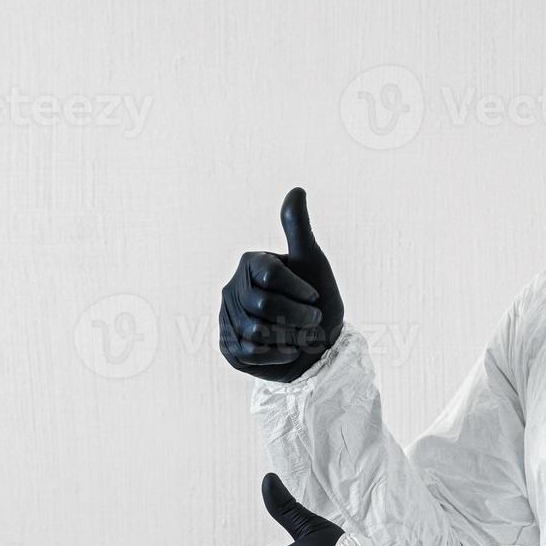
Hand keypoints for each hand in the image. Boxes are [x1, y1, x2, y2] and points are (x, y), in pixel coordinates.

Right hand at [219, 188, 344, 382]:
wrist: (318, 345)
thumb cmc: (317, 300)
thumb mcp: (312, 261)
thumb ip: (298, 228)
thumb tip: (296, 190)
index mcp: (250, 263)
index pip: (271, 276)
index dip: (299, 290)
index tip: (314, 296)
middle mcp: (232, 289)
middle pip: (265, 306)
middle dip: (298, 317)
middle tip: (313, 321)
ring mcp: (227, 318)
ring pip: (257, 332)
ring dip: (289, 338)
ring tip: (299, 336)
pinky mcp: (228, 346)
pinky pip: (250, 353)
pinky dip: (277, 355)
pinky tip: (288, 350)